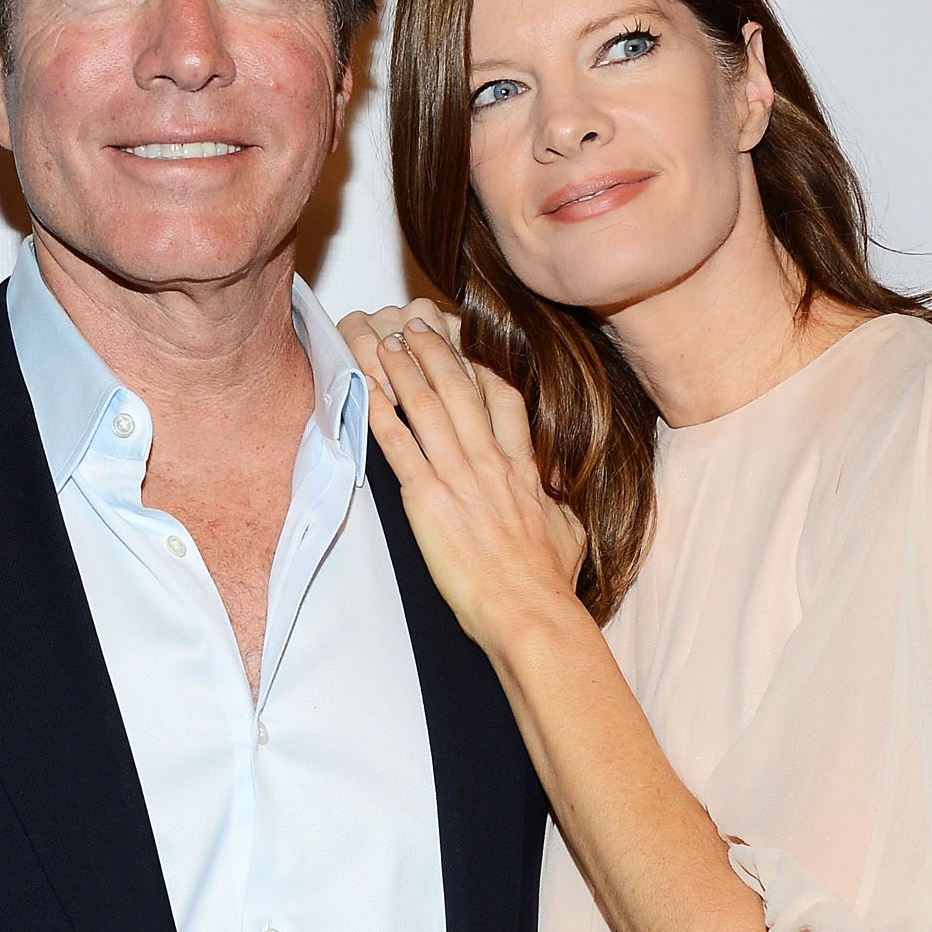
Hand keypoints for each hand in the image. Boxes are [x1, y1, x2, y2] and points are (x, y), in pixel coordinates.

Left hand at [340, 309, 584, 654]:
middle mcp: (489, 461)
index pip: (503, 400)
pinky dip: (379, 411)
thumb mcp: (566, 532)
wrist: (528, 609)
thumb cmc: (546, 582)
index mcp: (522, 468)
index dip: (481, 367)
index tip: (466, 346)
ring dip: (403, 367)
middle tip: (417, 322)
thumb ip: (555, 506)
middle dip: (436, 350)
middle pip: (460, 388)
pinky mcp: (427, 496)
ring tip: (386, 338)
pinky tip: (365, 387)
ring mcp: (457, 475)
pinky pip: (397, 444)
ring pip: (426, 404)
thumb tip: (554, 503)